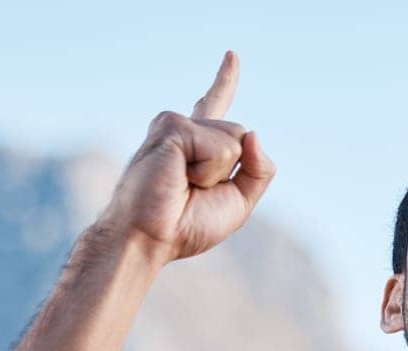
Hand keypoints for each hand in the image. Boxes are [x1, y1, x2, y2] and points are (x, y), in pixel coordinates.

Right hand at [96, 50, 275, 265]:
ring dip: (219, 175)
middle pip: (243, 136)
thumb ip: (259, 170)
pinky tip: (179, 177)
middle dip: (232, 173)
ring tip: (183, 184)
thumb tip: (254, 132)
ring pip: (236, 140)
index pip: (215, 104)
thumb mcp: (239, 203)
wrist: (149, 238)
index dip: (224, 81)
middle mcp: (185, 129)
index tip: (231, 56)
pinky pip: (221, 148)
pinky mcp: (172, 127)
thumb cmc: (186, 225)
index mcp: (198, 143)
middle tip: (191, 191)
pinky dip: (209, 172)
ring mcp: (176, 125)